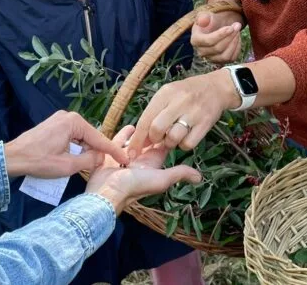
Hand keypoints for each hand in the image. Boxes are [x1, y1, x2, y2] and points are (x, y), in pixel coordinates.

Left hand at [3, 110, 128, 178]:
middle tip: (102, 167)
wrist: (12, 158)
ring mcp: (60, 119)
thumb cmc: (38, 161)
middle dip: (96, 152)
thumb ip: (89, 161)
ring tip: (86, 166)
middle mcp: (68, 116)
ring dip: (84, 151)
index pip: (99, 139)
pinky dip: (76, 148)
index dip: (113, 151)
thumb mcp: (67, 166)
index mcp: (74, 122)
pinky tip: (74, 159)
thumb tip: (101, 158)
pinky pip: (72, 137)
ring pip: (81, 138)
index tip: (127, 160)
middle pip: (90, 137)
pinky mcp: (54, 126)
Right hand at [86, 125, 201, 213]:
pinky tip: (129, 126)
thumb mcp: (161, 179)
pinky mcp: (111, 155)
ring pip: (134, 140)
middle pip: (148, 141)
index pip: (163, 145)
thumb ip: (178, 174)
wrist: (106, 192)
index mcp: (152, 163)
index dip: (168, 135)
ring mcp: (125, 157)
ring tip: (145, 118)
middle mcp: (140, 160)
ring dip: (139, 132)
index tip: (173, 121)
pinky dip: (123, 134)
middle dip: (153, 130)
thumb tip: (200, 178)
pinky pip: (118, 142)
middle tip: (158, 114)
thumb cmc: (135, 186)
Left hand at [127, 70, 237, 156]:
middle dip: (154, 139)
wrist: (216, 87)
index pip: (145, 119)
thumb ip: (153, 114)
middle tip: (158, 139)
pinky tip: (185, 137)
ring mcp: (194, 113)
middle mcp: (179, 101)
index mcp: (166, 93)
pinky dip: (183, 145)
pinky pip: (188, 144)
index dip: (137, 139)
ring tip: (173, 136)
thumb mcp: (168, 95)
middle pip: (157, 129)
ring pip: (173, 138)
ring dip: (169, 143)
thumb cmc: (186, 92)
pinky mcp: (205, 124)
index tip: (131, 152)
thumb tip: (139, 140)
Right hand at [191, 12, 241, 64]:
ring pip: (225, 56)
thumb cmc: (210, 21)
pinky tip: (237, 38)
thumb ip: (203, 16)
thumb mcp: (206, 15)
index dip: (221, 35)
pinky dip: (237, 48)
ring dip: (234, 43)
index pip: (208, 41)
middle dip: (230, 37)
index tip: (231, 27)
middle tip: (237, 26)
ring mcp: (211, 59)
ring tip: (237, 31)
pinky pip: (232, 58)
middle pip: (218, 48)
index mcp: (195, 40)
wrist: (216, 27)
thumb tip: (202, 20)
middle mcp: (201, 52)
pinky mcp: (221, 62)